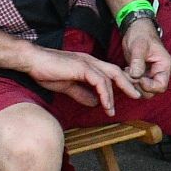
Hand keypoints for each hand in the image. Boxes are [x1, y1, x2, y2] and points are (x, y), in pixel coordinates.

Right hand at [24, 47, 139, 116]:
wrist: (32, 61)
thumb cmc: (47, 72)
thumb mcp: (68, 86)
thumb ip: (81, 93)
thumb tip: (94, 104)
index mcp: (89, 65)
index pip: (110, 73)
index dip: (121, 83)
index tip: (129, 95)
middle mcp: (91, 61)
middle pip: (117, 72)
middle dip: (128, 84)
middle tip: (138, 96)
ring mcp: (87, 62)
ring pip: (110, 76)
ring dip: (115, 94)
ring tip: (114, 110)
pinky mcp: (81, 67)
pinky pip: (99, 81)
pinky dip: (104, 93)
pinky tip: (105, 104)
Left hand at [120, 20, 170, 95]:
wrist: (136, 28)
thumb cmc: (141, 34)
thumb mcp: (139, 46)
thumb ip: (138, 62)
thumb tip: (135, 76)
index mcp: (165, 65)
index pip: (161, 86)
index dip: (149, 86)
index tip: (138, 78)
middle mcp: (160, 72)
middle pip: (153, 91)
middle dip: (139, 87)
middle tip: (129, 75)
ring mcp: (152, 74)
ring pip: (144, 90)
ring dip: (133, 85)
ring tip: (126, 72)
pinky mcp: (144, 74)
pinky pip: (138, 85)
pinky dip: (131, 81)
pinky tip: (126, 71)